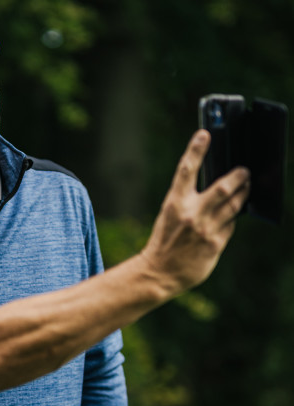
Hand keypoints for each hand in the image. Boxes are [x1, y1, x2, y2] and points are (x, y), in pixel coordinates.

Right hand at [141, 129, 249, 294]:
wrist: (159, 271)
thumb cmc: (164, 241)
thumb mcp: (169, 215)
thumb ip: (188, 201)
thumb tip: (214, 189)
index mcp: (174, 203)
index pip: (186, 170)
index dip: (195, 150)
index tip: (204, 133)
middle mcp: (191, 214)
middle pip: (222, 188)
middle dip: (238, 177)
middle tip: (245, 170)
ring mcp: (205, 229)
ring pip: (233, 206)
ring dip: (243, 194)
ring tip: (247, 187)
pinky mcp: (215, 244)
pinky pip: (230, 225)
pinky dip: (232, 219)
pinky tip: (232, 216)